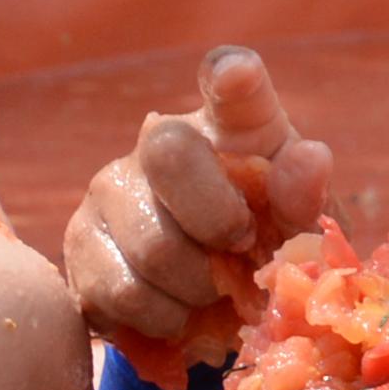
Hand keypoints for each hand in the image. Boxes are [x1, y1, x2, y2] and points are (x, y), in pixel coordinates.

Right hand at [62, 46, 332, 341]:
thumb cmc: (268, 235)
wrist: (215, 293)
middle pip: (169, 155)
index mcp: (232, 121)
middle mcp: (159, 140)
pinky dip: (164, 317)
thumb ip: (307, 192)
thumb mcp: (301, 219)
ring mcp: (110, 189)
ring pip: (151, 245)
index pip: (229, 75)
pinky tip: (180, 308)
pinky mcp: (78, 246)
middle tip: (241, 248)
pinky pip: (121, 292)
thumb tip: (309, 158)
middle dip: (217, 220)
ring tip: (215, 289)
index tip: (236, 74)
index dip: (232, 72)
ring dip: (198, 287)